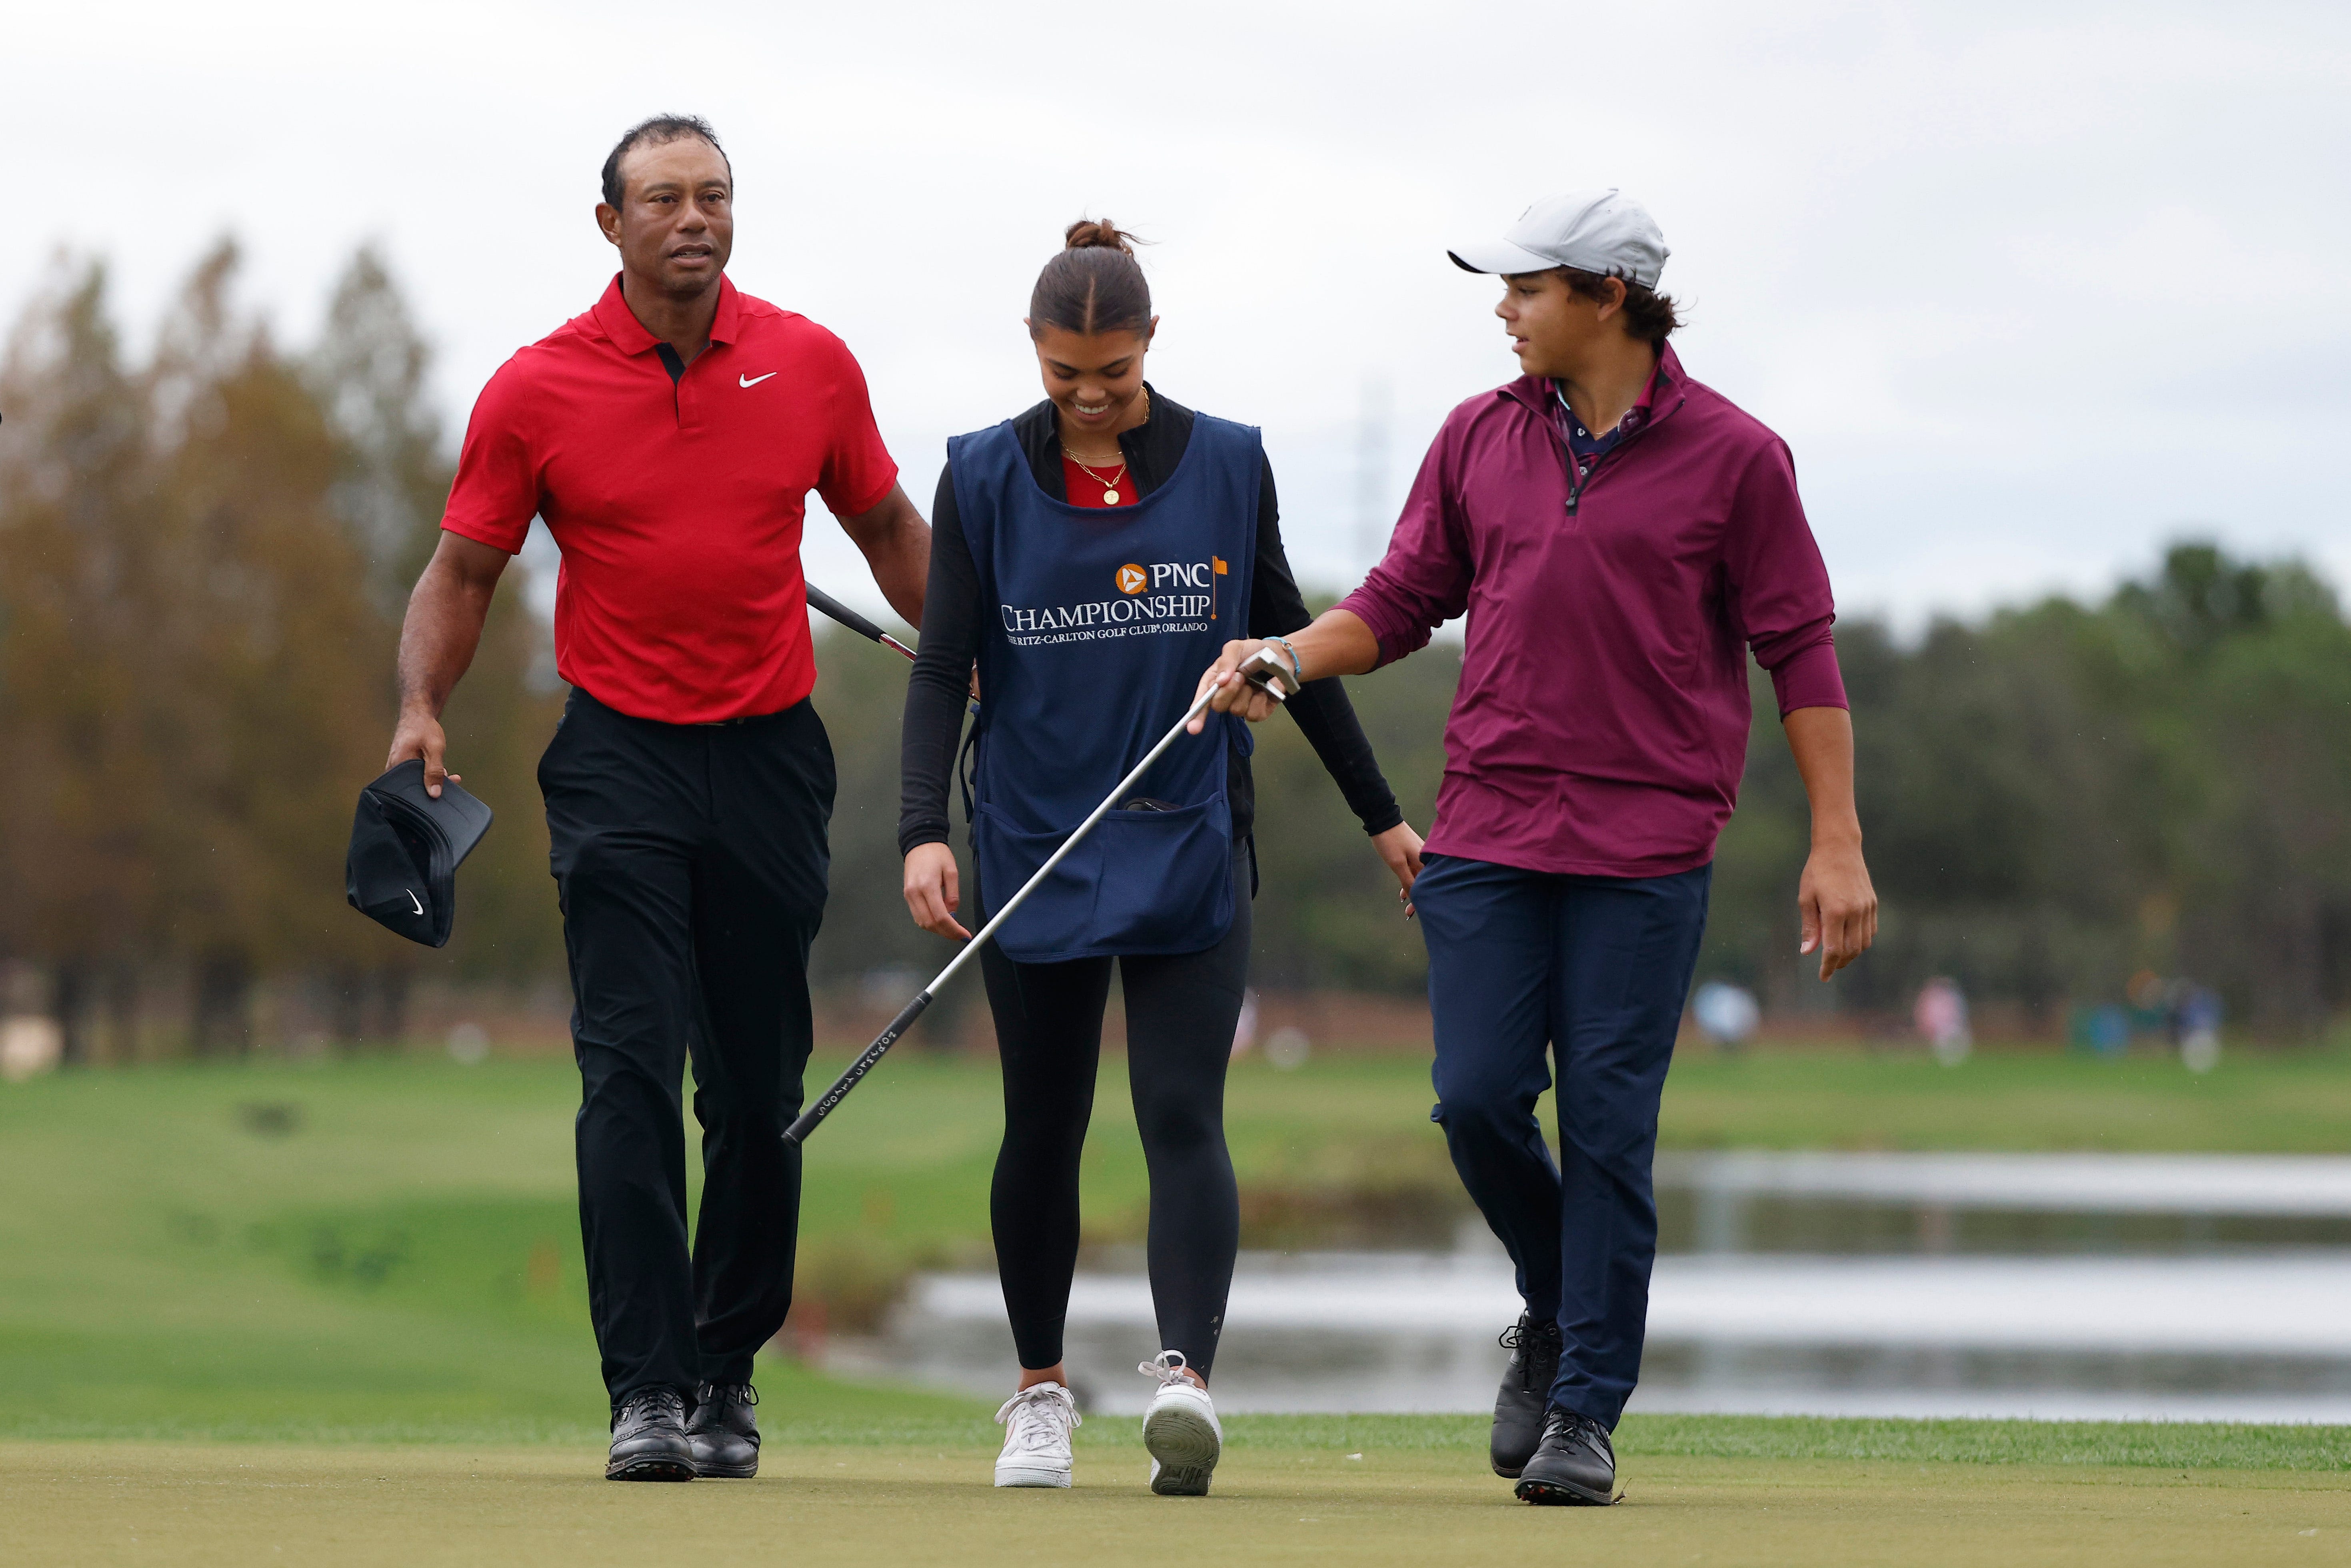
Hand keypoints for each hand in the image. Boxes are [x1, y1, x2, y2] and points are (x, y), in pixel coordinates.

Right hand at [387, 704, 457, 797]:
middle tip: (451, 785)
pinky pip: (417, 774)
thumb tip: (434, 794)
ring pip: (417, 780)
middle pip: (413, 786)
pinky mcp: (404, 763)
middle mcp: (394, 768)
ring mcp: (398, 766)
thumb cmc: (424, 728)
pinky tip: (445, 774)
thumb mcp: (434, 749)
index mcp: (398, 766)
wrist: (418, 713)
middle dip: (432, 788)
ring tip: (452, 779)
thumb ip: (435, 771)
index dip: (425, 796)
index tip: (441, 796)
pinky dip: (430, 774)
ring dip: (434, 780)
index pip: (409, 790)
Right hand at [903, 842, 970, 939]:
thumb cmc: (936, 853)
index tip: (963, 934)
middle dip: (946, 933)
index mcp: (928, 886)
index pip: (940, 916)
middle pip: (930, 923)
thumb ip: (953, 894)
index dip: (953, 929)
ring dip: (937, 930)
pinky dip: (929, 922)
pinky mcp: (907, 895)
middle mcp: (915, 893)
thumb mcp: (952, 871)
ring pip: (922, 923)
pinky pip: (917, 915)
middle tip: (959, 935)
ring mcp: (908, 895)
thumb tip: (953, 912)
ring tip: (951, 928)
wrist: (920, 842)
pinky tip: (939, 920)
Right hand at [1188, 640, 1287, 732]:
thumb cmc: (1253, 652)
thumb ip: (1226, 660)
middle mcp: (1225, 696)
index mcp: (1214, 681)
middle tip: (1240, 676)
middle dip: (1228, 691)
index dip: (1196, 715)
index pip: (1202, 701)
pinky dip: (1260, 700)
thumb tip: (1221, 680)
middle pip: (1218, 706)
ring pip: (1237, 710)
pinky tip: (1263, 690)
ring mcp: (1241, 705)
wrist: (1278, 656)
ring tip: (1253, 680)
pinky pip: (1255, 714)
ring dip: (1246, 693)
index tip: (1193, 727)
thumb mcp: (1236, 648)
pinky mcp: (1258, 712)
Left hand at [1371, 821, 1424, 917]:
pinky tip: (1403, 890)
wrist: (1383, 818)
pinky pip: (1415, 870)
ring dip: (1413, 890)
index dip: (1420, 901)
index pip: (1427, 886)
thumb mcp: (1397, 864)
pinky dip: (1410, 880)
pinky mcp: (1414, 852)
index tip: (1411, 913)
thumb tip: (1416, 896)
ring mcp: (1420, 855)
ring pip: (1419, 877)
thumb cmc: (1390, 840)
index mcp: (1425, 862)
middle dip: (1417, 898)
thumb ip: (1408, 881)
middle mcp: (1426, 859)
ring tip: (1405, 903)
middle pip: (1425, 883)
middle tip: (1408, 912)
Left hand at [1798, 837, 1877, 979]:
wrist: (1839, 848)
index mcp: (1835, 911)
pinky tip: (1849, 939)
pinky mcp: (1872, 903)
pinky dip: (1861, 940)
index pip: (1834, 949)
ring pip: (1864, 943)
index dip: (1828, 966)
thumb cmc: (1817, 872)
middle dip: (1839, 962)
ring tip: (1838, 955)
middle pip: (1851, 950)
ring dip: (1851, 953)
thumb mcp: (1805, 898)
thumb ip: (1809, 927)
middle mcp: (1855, 912)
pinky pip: (1870, 930)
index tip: (1823, 977)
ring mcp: (1867, 907)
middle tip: (1829, 967)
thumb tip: (1808, 952)